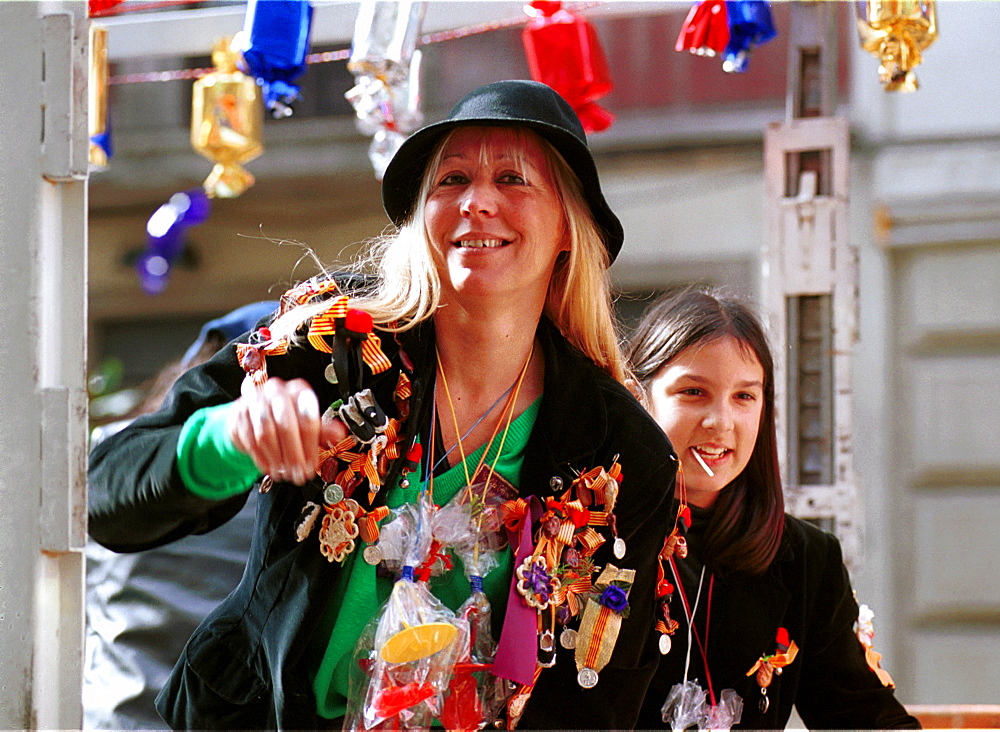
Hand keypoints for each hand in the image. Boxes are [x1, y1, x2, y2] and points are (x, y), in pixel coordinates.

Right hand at [227, 377, 346, 484]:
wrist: (253, 414)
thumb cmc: (284, 418)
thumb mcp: (306, 422)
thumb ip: (322, 429)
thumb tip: (339, 433)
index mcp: (298, 391)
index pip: (308, 418)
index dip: (310, 446)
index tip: (311, 464)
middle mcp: (277, 391)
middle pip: (286, 425)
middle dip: (293, 454)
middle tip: (298, 473)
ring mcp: (255, 401)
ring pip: (266, 434)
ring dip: (276, 458)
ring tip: (284, 473)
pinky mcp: (240, 414)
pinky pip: (250, 439)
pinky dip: (261, 457)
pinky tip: (270, 467)